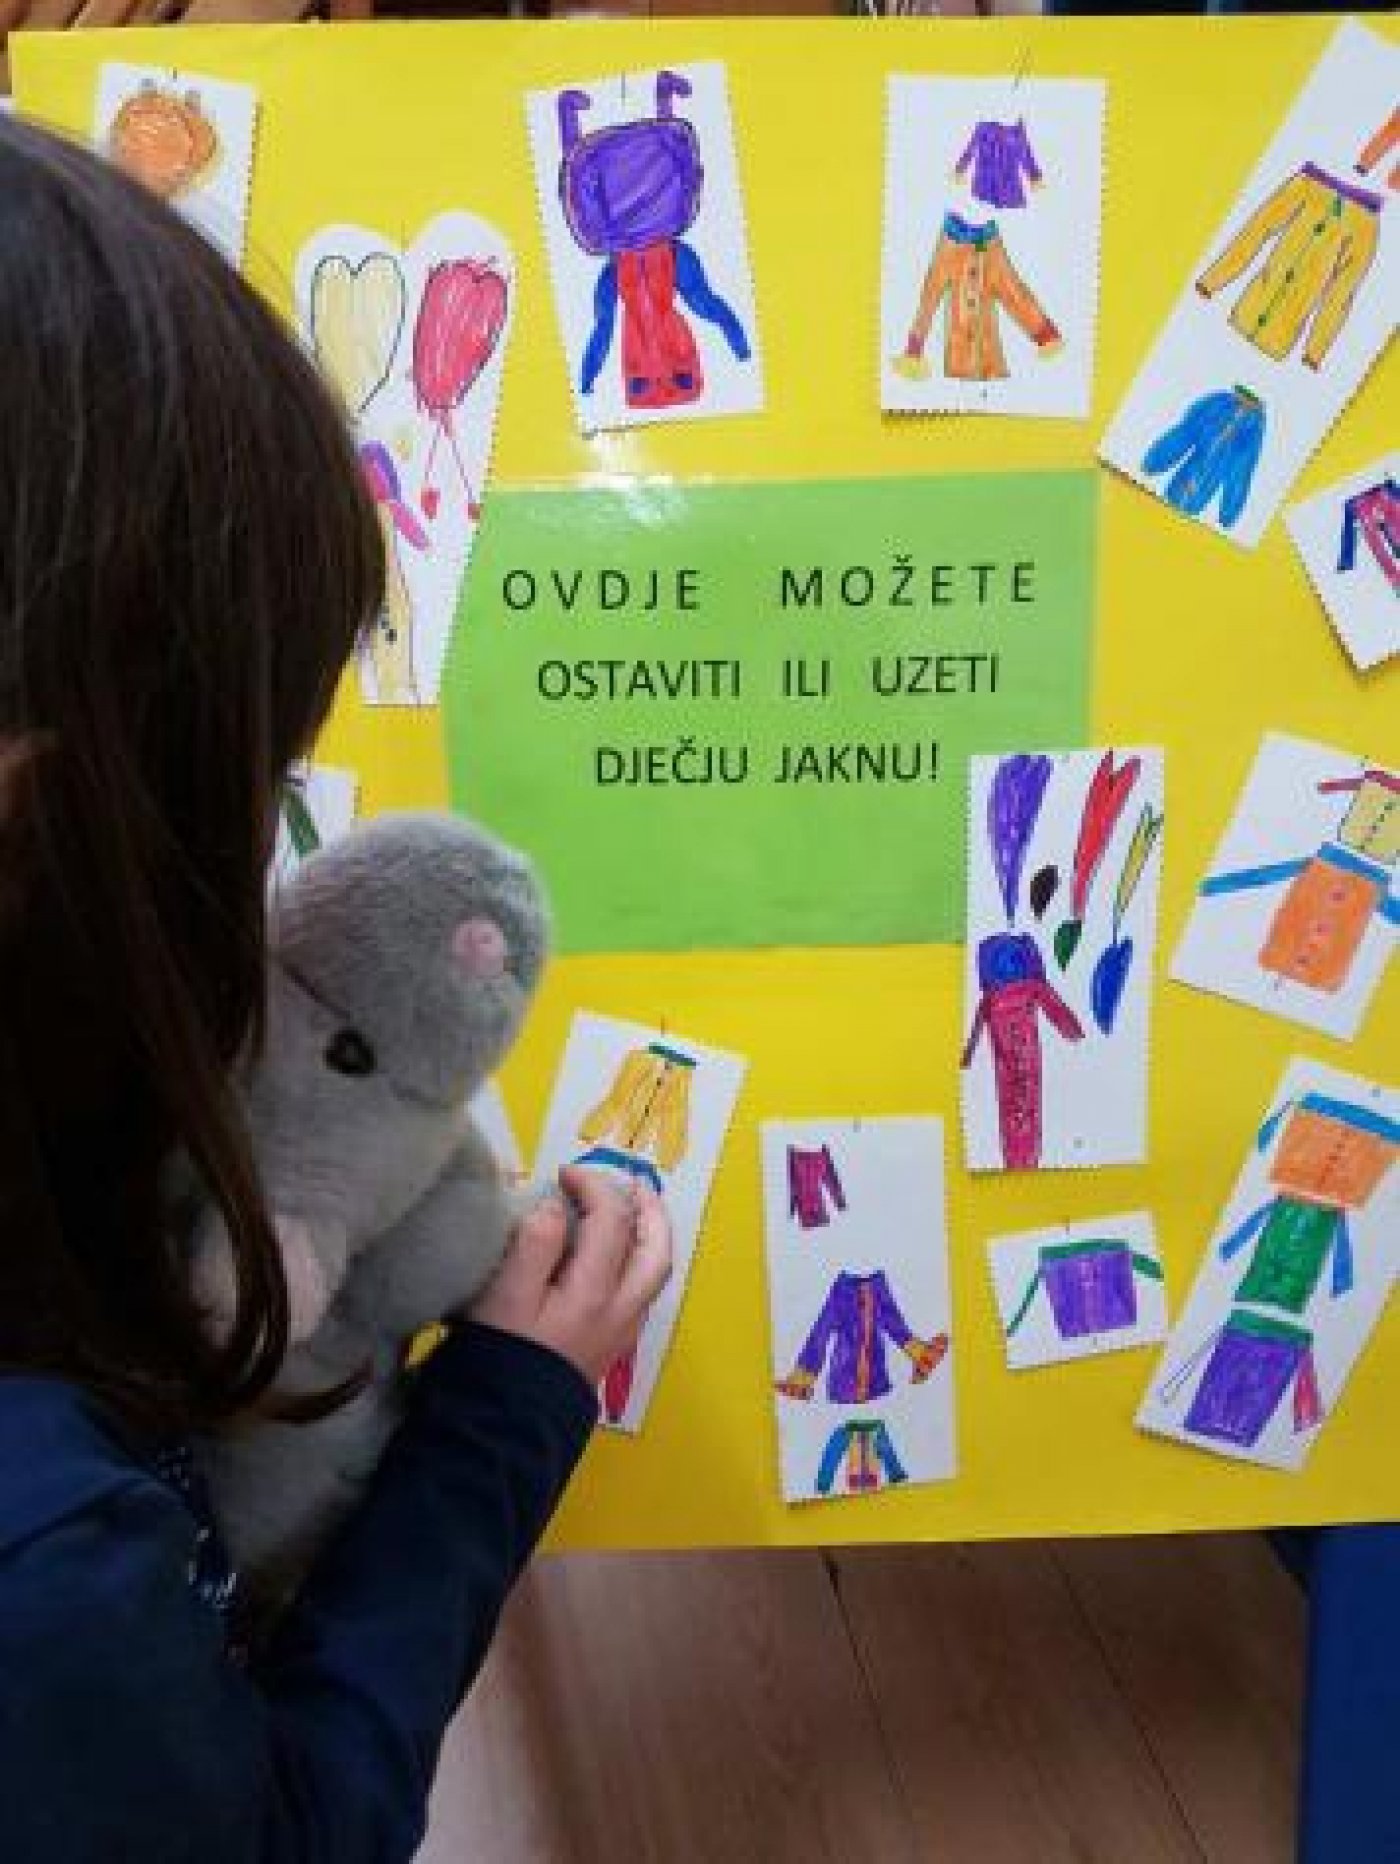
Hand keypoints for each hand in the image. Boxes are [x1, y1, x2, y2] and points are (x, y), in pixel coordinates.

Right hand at [470, 1167, 672, 1386]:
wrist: (504, 1424)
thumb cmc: (499, 1355)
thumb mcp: (505, 1294)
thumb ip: (534, 1243)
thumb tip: (555, 1205)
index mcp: (594, 1291)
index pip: (610, 1220)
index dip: (591, 1186)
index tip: (564, 1174)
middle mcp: (620, 1310)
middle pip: (655, 1249)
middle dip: (648, 1209)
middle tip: (631, 1182)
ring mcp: (621, 1330)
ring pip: (654, 1272)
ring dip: (650, 1234)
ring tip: (634, 1210)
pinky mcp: (612, 1345)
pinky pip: (641, 1291)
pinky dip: (639, 1261)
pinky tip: (617, 1256)